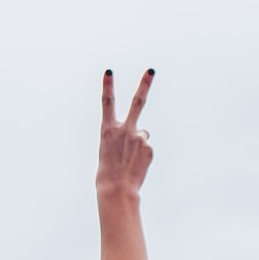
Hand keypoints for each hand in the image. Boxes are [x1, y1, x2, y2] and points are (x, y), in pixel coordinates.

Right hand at [97, 68, 155, 199]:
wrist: (116, 188)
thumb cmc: (108, 171)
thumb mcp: (109, 149)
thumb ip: (124, 135)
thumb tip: (144, 131)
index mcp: (107, 129)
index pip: (107, 102)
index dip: (107, 86)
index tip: (109, 71)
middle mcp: (124, 129)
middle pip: (137, 102)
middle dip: (144, 84)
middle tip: (152, 70)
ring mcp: (138, 137)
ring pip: (142, 134)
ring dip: (138, 144)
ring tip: (130, 159)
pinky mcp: (149, 147)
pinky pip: (147, 148)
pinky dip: (143, 155)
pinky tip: (136, 165)